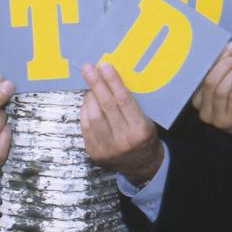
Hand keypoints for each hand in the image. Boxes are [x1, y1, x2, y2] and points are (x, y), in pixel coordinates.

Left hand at [80, 62, 163, 186]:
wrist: (141, 166)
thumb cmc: (144, 136)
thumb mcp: (146, 120)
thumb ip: (130, 103)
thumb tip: (110, 78)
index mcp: (140, 130)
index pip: (123, 100)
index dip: (113, 81)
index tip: (105, 66)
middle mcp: (123, 140)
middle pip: (106, 106)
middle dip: (96, 84)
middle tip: (88, 68)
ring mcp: (106, 148)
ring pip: (92, 116)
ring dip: (90, 98)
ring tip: (91, 88)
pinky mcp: (94, 152)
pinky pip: (85, 127)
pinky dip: (85, 112)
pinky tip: (88, 103)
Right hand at [192, 41, 231, 148]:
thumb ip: (227, 67)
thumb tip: (230, 45)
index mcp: (198, 101)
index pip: (203, 76)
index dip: (216, 59)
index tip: (231, 47)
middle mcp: (203, 112)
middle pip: (209, 82)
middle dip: (226, 65)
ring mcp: (216, 119)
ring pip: (221, 89)